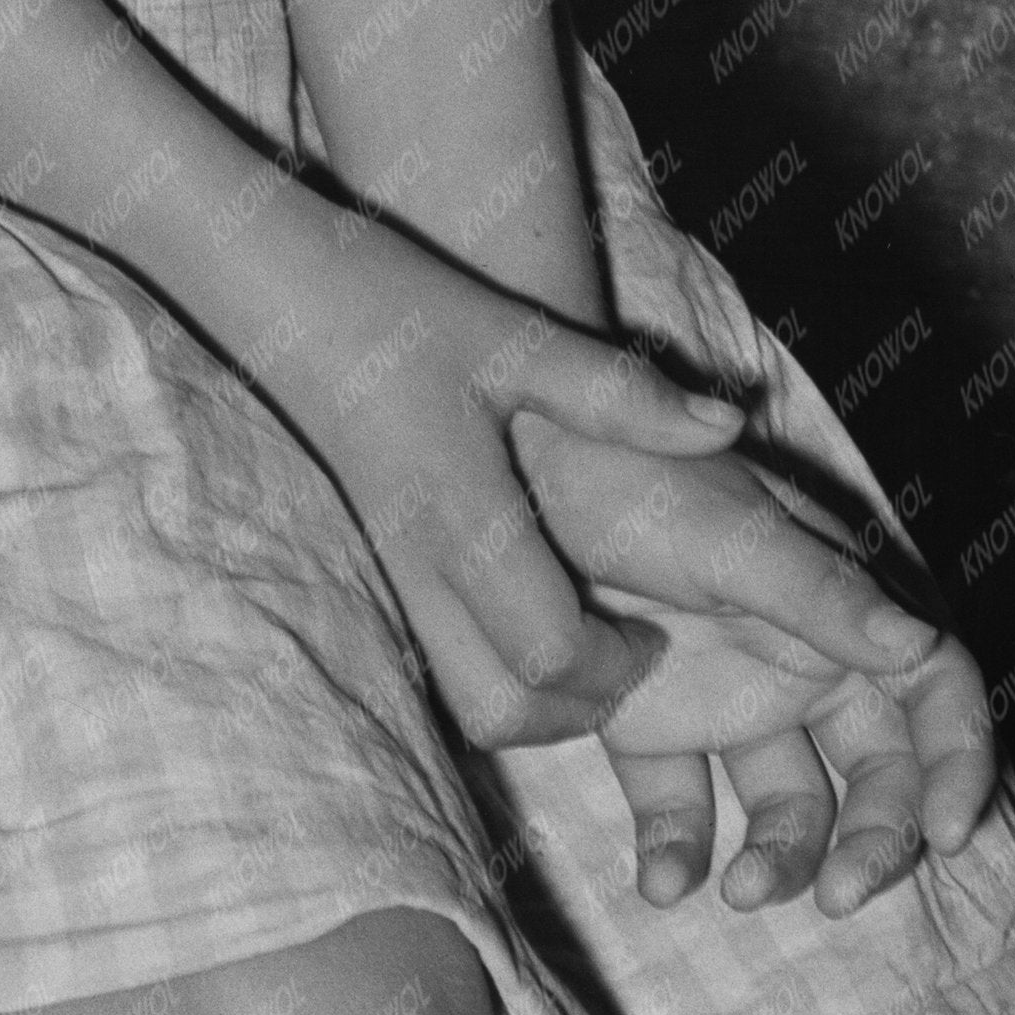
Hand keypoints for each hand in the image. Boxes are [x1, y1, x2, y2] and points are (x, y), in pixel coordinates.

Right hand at [258, 202, 751, 750]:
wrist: (286, 304)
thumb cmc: (402, 308)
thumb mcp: (521, 338)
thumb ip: (622, 395)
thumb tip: (728, 425)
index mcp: (467, 517)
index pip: (549, 649)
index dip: (617, 663)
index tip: (654, 627)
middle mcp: (423, 567)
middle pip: (503, 711)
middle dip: (582, 709)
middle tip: (627, 650)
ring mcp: (397, 580)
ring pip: (468, 703)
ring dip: (541, 699)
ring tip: (586, 635)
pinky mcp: (387, 577)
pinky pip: (448, 667)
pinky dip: (503, 673)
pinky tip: (536, 608)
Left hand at [504, 423, 999, 918]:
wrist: (514, 464)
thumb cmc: (638, 474)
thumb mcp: (734, 532)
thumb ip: (823, 598)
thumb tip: (920, 652)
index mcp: (845, 609)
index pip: (935, 695)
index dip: (957, 763)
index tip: (949, 834)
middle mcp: (801, 665)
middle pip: (874, 773)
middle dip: (874, 839)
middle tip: (844, 897)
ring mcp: (727, 702)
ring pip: (787, 806)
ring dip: (782, 857)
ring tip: (741, 892)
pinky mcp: (650, 730)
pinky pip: (679, 808)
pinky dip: (678, 853)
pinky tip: (662, 883)